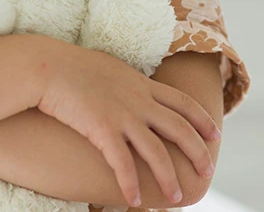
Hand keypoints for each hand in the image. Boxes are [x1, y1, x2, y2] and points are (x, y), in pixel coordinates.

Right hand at [35, 38, 219, 207]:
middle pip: (180, 128)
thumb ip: (125, 81)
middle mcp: (138, 99)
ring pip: (157, 151)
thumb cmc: (70, 65)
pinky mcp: (102, 129)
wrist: (47, 65)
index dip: (202, 119)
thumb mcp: (109, 67)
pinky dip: (130, 184)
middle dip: (198, 152)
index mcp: (141, 83)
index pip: (183, 102)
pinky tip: (135, 200)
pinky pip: (122, 163)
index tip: (216, 134)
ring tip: (177, 197)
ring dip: (169, 177)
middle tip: (207, 171)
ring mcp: (122, 115)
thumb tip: (129, 86)